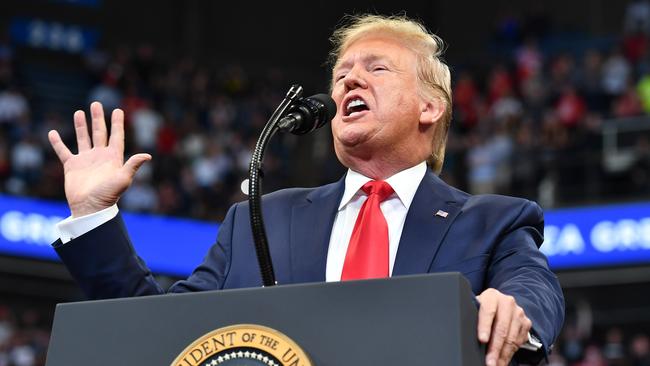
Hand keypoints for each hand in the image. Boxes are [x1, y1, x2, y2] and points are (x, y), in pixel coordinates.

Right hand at [48, 102, 150, 216]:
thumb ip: (133, 165)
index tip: (118, 110)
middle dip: (98, 118)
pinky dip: (58, 143)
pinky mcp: (72, 166)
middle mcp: (100, 156)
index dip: (117, 123)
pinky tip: (53, 133)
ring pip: (83, 138)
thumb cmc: (108, 195)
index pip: (116, 136)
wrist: (90, 208)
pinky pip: (63, 151)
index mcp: (113, 157)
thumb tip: (147, 155)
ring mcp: (86, 160)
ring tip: (79, 112)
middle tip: (96, 103)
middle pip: (99, 133)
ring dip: (81, 126)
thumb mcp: (123, 179)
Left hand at [476, 288, 531, 365]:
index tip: (482, 340)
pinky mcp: (526, 323)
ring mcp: (518, 313)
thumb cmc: (484, 308)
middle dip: (495, 348)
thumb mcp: (476, 307)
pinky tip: (503, 359)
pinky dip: (510, 353)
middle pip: (501, 328)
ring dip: (503, 354)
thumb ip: (473, 315)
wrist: (502, 304)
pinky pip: (518, 341)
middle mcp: (507, 302)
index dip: (485, 326)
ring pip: (511, 337)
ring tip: (496, 364)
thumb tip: (465, 330)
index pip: (488, 311)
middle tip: (490, 361)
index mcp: (492, 296)